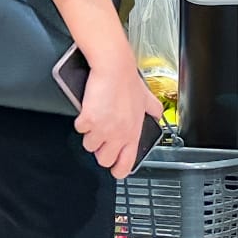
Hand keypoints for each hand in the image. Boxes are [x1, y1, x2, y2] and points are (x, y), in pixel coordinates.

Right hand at [74, 63, 164, 177]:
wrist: (113, 67)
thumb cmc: (128, 80)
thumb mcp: (146, 97)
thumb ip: (153, 108)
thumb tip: (157, 113)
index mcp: (132, 133)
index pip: (126, 164)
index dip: (118, 170)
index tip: (115, 168)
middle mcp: (118, 135)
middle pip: (104, 160)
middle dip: (101, 150)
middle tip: (101, 137)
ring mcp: (102, 129)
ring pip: (89, 146)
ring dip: (90, 134)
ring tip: (94, 120)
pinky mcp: (88, 120)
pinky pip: (80, 129)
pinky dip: (81, 121)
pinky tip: (88, 110)